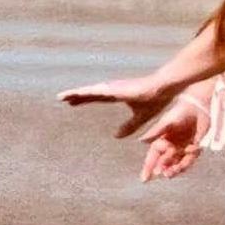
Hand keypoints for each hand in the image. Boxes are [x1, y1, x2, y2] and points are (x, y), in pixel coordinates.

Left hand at [57, 74, 173, 138]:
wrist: (163, 90)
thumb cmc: (154, 100)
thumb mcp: (140, 118)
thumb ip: (128, 127)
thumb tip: (116, 136)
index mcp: (118, 95)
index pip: (98, 98)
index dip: (86, 100)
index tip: (73, 103)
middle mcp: (113, 89)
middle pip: (90, 93)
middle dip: (77, 96)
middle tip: (62, 99)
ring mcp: (113, 87)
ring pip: (89, 91)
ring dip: (75, 94)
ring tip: (61, 97)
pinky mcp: (114, 88)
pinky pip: (94, 91)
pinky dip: (83, 93)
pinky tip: (73, 94)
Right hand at [138, 99, 207, 181]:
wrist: (198, 107)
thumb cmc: (180, 112)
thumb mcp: (167, 122)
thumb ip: (155, 132)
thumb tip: (140, 141)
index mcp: (161, 141)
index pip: (152, 157)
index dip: (148, 168)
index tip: (144, 180)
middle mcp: (171, 146)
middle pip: (165, 163)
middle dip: (163, 170)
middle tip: (164, 174)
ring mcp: (182, 148)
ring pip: (177, 164)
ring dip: (175, 169)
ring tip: (173, 172)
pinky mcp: (194, 148)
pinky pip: (190, 159)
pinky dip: (189, 158)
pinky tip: (192, 150)